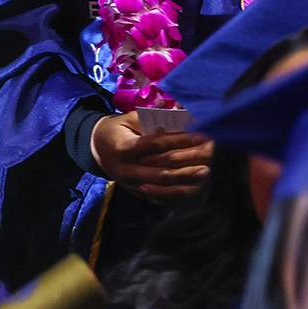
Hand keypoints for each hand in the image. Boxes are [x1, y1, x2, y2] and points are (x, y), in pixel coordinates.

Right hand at [90, 111, 213, 201]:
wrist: (96, 149)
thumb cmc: (116, 130)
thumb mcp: (127, 119)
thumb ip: (149, 118)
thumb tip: (177, 113)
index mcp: (123, 148)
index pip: (156, 144)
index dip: (179, 139)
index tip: (200, 134)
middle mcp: (126, 168)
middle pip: (161, 166)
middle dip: (188, 161)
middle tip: (211, 155)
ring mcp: (131, 183)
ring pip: (162, 183)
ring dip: (186, 179)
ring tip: (207, 172)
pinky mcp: (136, 192)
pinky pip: (159, 195)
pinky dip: (177, 192)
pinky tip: (194, 188)